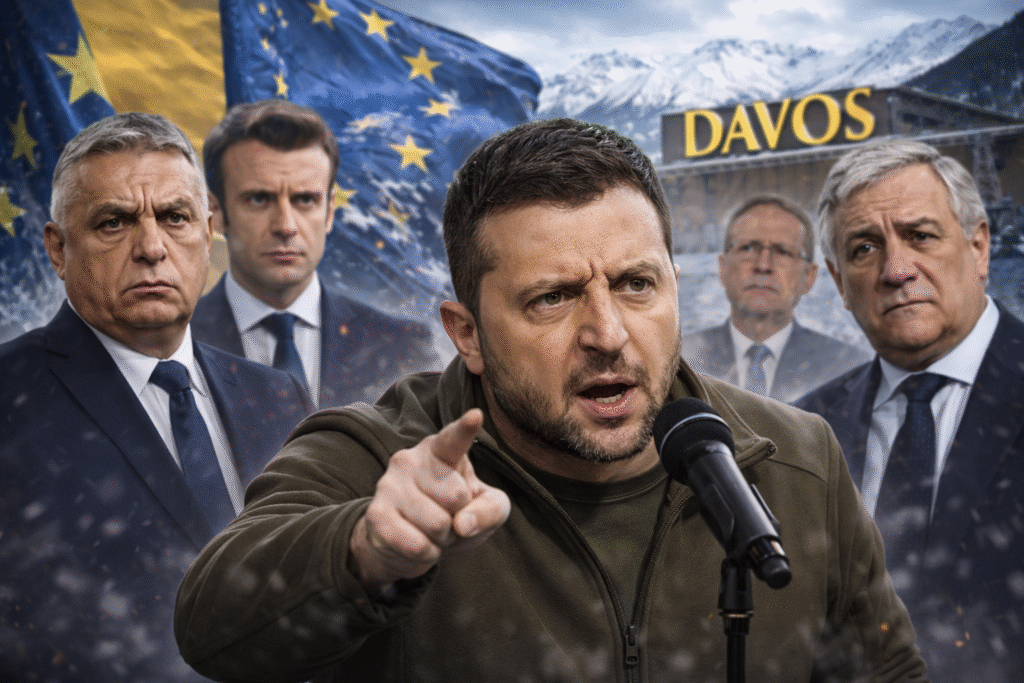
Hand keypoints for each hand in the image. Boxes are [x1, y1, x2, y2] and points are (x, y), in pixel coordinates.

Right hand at [349, 409, 510, 594]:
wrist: (408, 542)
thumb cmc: (455, 513)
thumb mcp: (488, 508)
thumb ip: (490, 510)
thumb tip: (462, 524)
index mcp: (441, 450)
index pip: (454, 439)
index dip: (465, 428)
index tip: (477, 415)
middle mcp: (411, 459)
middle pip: (456, 496)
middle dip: (460, 517)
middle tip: (448, 516)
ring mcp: (389, 485)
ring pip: (438, 524)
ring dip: (443, 539)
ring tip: (433, 531)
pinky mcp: (376, 514)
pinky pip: (417, 545)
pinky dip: (428, 554)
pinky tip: (420, 544)